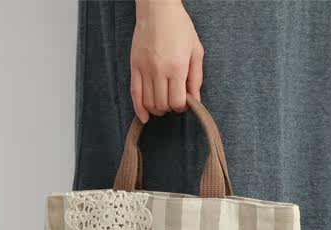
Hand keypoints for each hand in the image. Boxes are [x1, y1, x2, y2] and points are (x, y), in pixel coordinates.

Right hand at [131, 0, 203, 122]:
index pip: (177, 101)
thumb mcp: (196, 51)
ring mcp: (145, 69)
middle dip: (169, 108)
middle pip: (163, 104)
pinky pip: (134, 93)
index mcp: (177, 67)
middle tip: (173, 100)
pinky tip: (144, 117)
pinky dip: (139, 109)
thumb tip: (195, 101)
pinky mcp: (134, 66)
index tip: (184, 102)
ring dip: (156, 109)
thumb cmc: (180, 27)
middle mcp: (160, 70)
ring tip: (162, 104)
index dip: (182, 106)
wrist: (157, 9)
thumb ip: (196, 78)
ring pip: (149, 102)